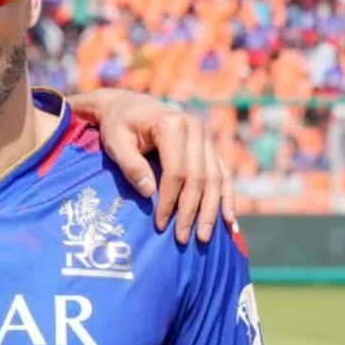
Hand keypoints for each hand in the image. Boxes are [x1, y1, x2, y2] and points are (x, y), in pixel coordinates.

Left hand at [76, 88, 236, 244]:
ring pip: (216, 178)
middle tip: (183, 238)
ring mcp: (205, 137)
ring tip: (205, 237)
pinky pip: (223, 174)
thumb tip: (149, 193)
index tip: (161, 224)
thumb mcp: (115, 143)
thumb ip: (131, 166)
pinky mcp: (209, 146)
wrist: (127, 105)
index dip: (170, 200)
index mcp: (172, 124)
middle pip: (199, 177)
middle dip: (192, 211)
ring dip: (212, 210)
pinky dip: (227, 198)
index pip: (177, 170)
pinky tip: (229, 221)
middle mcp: (195, 128)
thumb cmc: (118, 126)